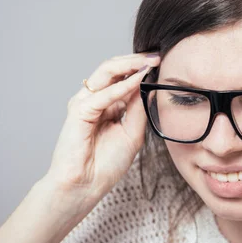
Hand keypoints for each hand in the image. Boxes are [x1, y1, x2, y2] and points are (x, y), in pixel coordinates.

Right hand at [43, 52, 159, 216]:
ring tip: (149, 61)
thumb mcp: (133, 133)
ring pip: (105, 73)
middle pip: (113, 68)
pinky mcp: (79, 112)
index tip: (162, 62)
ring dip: (129, 65)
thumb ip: (138, 109)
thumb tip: (148, 85)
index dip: (141, 68)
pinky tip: (136, 80)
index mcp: (107, 104)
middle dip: (136, 60)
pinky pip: (102, 95)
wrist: (86, 186)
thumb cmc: (106, 164)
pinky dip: (120, 87)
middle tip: (157, 56)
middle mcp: (94, 100)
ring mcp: (85, 104)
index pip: (123, 77)